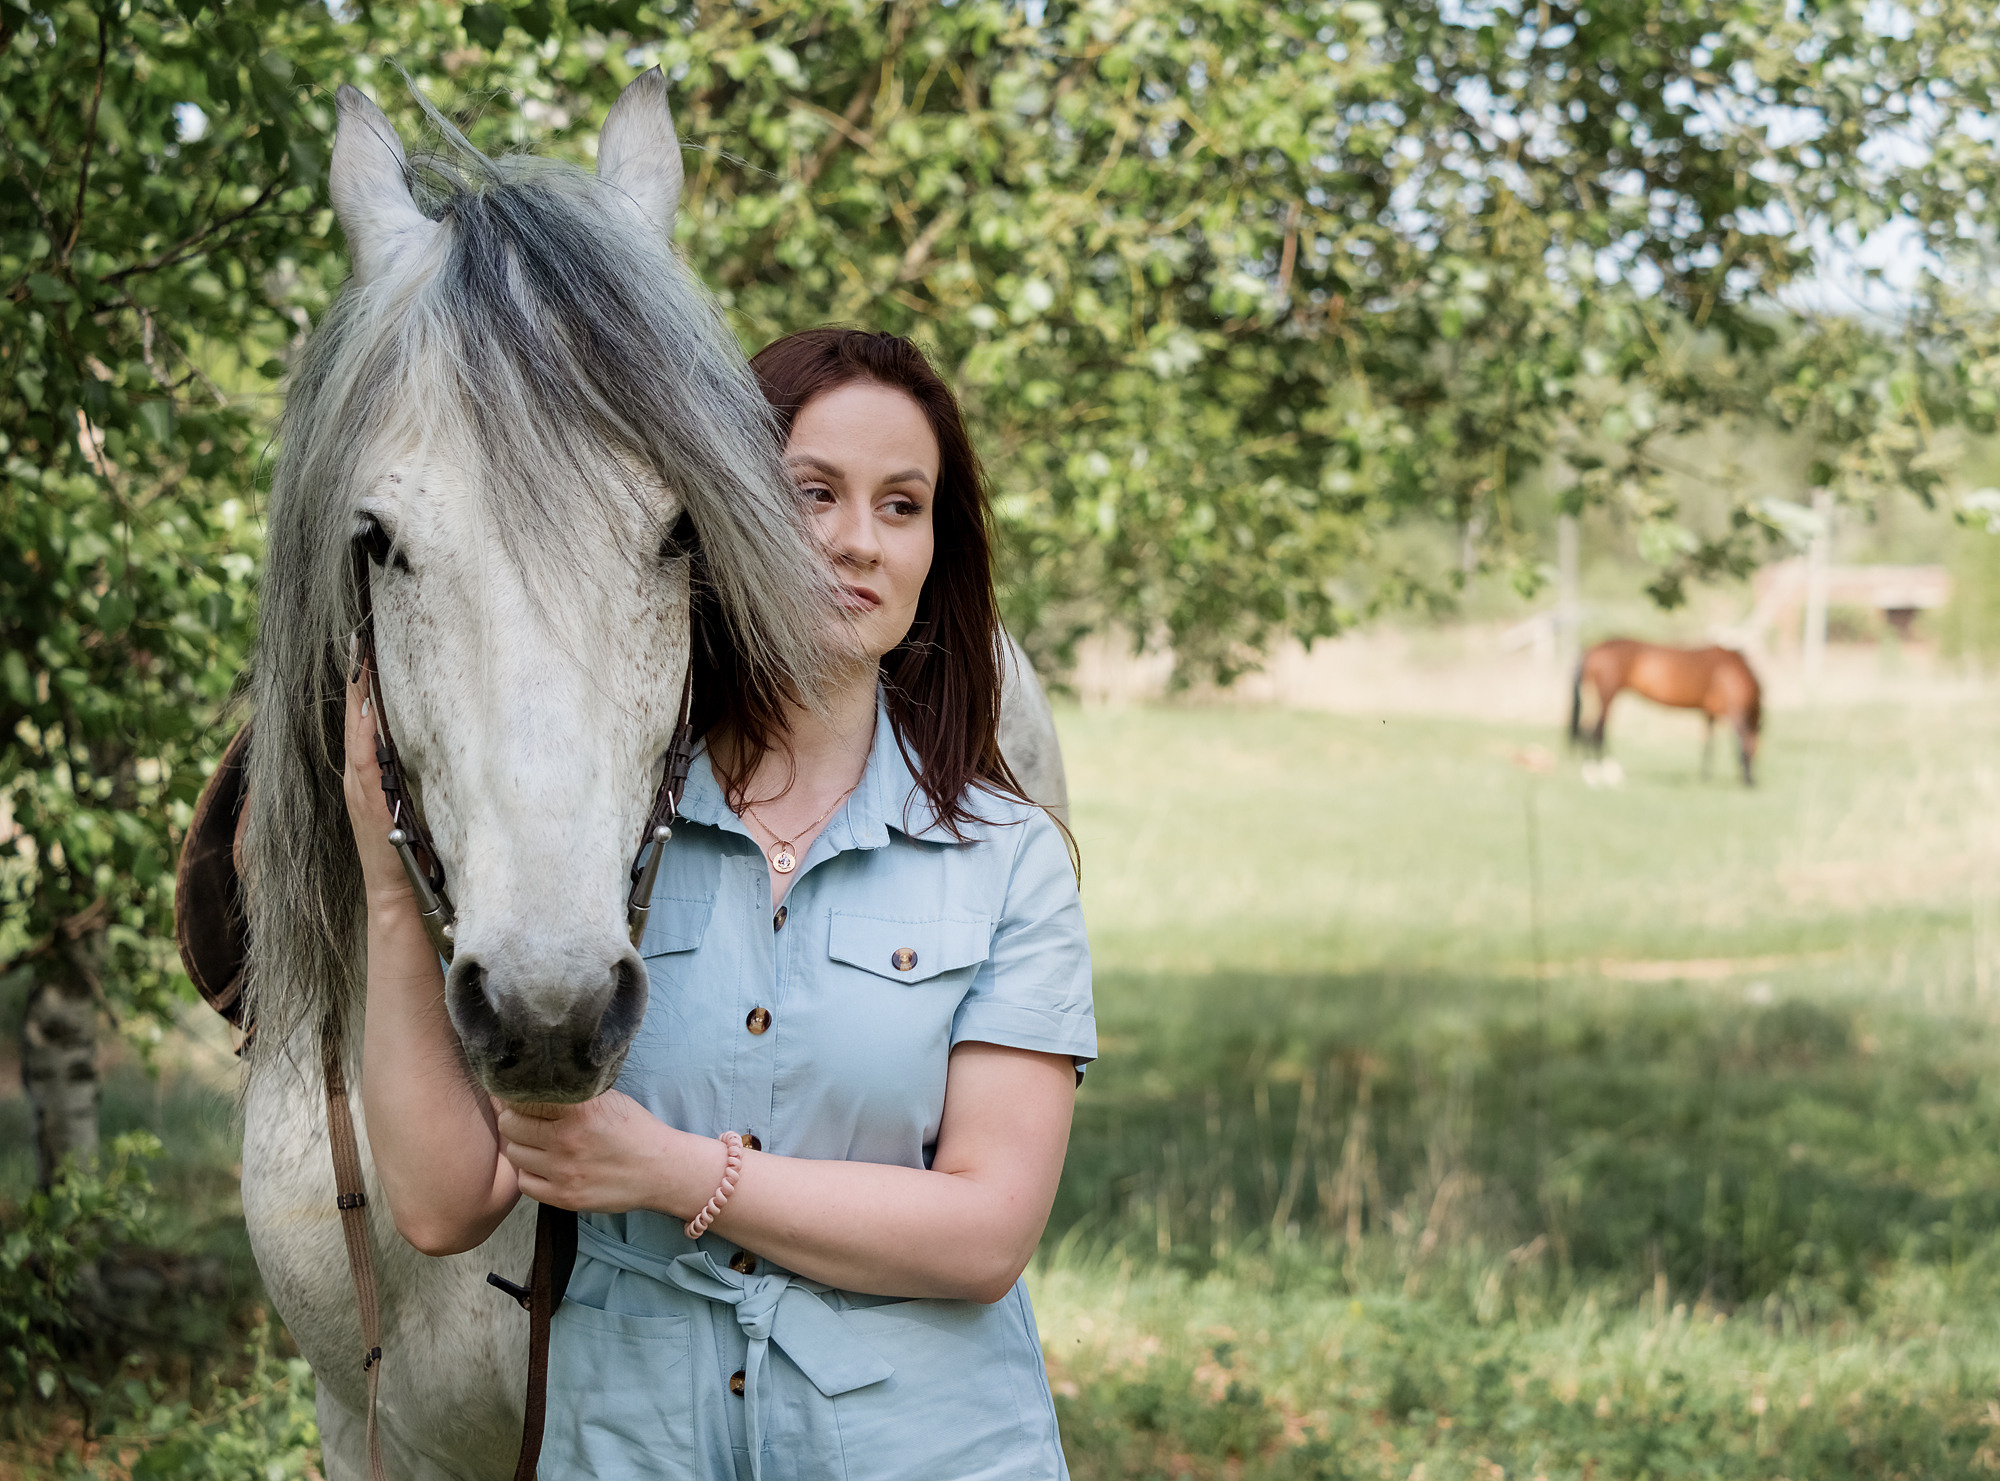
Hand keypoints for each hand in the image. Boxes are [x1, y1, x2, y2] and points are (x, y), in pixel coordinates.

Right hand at [342, 668, 413, 907]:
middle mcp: (359, 776)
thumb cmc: (407, 845)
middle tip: (359, 639)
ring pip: (356, 733)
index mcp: (367, 772)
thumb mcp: (406, 798)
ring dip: (357, 697)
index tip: (364, 646)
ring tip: (360, 660)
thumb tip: (421, 735)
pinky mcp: (370, 804)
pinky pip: (364, 762)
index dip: (361, 683)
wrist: (397, 889)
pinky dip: (363, 736)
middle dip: (356, 679)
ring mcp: (361, 789)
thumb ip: (405, 770)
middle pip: (354, 718)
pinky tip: (366, 710)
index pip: (362, 718)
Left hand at [495, 1092, 721, 1217]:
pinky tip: (544, 1165)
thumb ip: (573, 1091)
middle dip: (516, 1119)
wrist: (660, 1170)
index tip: (522, 1096)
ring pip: (515, 1153)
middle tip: (528, 1120)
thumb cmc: (634, 1130)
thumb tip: (535, 1079)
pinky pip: (525, 1183)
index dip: (519, 1095)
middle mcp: (568, 1139)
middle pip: (511, 1125)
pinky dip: (530, 1173)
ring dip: (522, 1146)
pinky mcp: (565, 1196)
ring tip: (538, 1143)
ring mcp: (564, 1171)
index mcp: (580, 1109)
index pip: (524, 1097)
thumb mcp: (608, 1099)